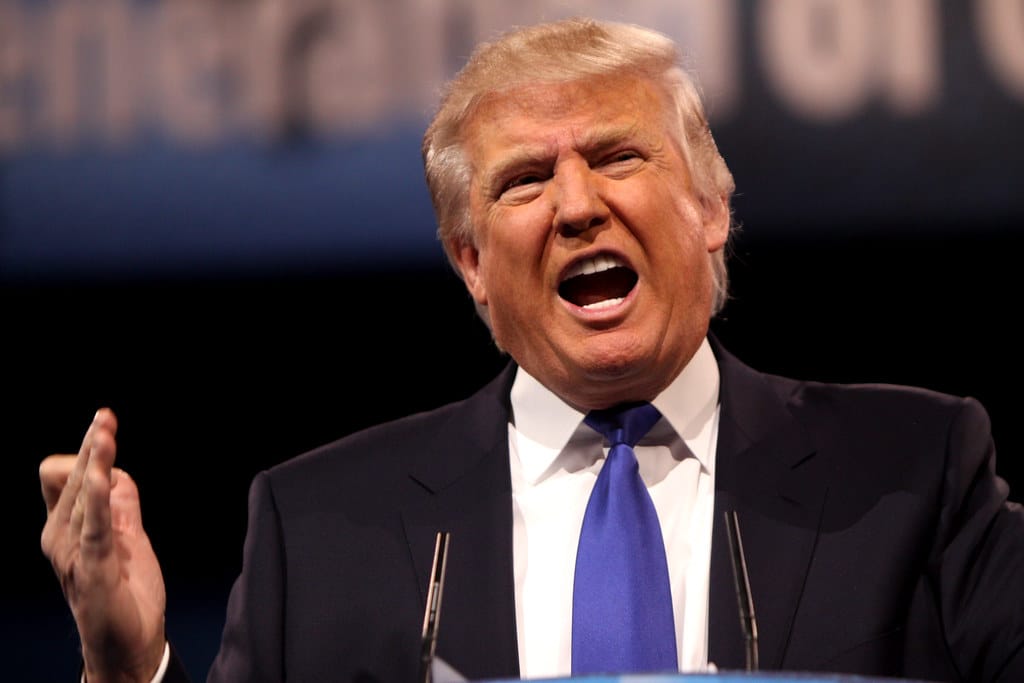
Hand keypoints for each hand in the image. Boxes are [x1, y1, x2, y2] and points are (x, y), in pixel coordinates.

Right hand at [40, 408, 166, 682]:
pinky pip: (94, 524)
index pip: (61, 475)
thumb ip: (122, 505)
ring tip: (106, 432)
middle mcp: (60, 536)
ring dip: (97, 461)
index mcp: (66, 526)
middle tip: (106, 416)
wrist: (129, 644)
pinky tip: (107, 475)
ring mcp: (73, 552)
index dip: (85, 450)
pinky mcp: (93, 567)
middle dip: (92, 444)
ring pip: (83, 493)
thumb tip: (120, 471)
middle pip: (73, 475)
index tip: (105, 426)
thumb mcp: (126, 537)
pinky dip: (100, 498)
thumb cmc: (125, 592)